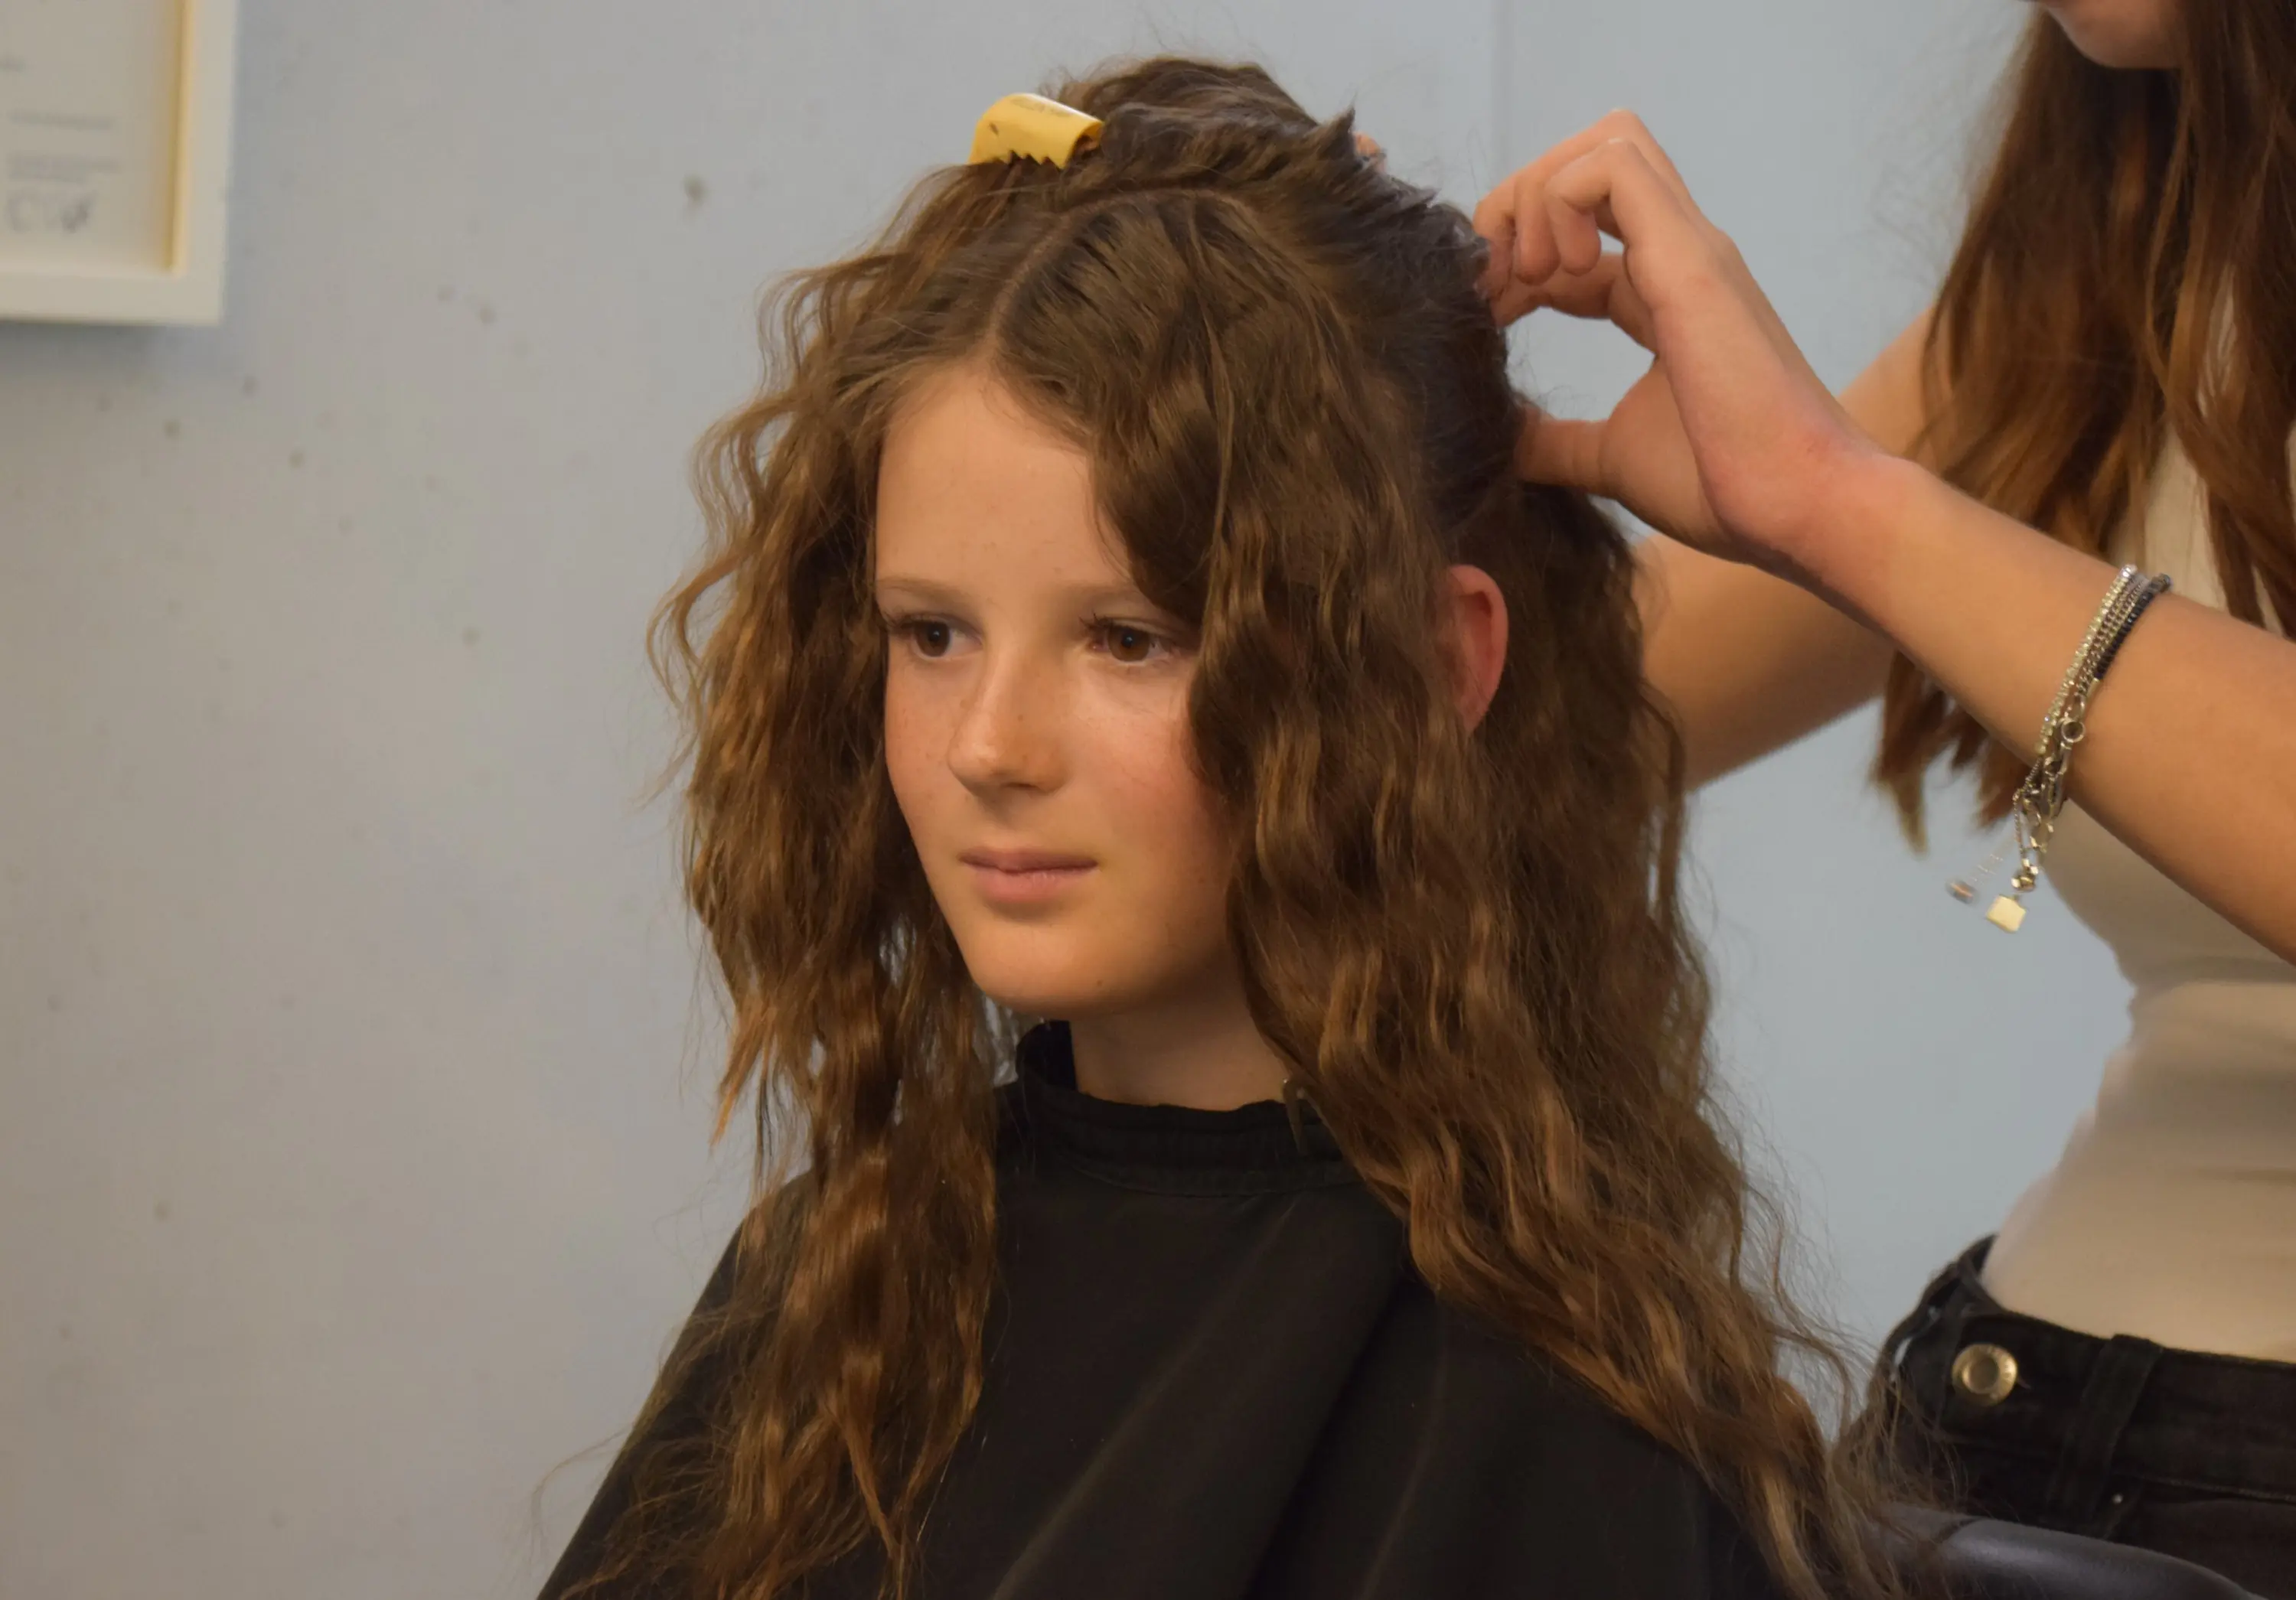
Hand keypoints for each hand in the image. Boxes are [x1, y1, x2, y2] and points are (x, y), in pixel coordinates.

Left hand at [1472, 111, 1877, 576]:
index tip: (1480, 323)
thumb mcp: (1611, 458)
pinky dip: (1560, 202)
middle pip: (1595, 161)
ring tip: (1521, 278)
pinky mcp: (1691, 261)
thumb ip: (1555, 442)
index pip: (1579, 237)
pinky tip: (1551, 275)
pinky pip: (1612, 167)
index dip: (1514, 268)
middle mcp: (1680, 256)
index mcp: (1665, 294)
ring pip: (1607, 143)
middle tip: (1490, 286)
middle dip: (1520, 204)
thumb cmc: (1724, 487)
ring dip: (1538, 196)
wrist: (1800, 509)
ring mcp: (1690, 250)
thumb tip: (1499, 438)